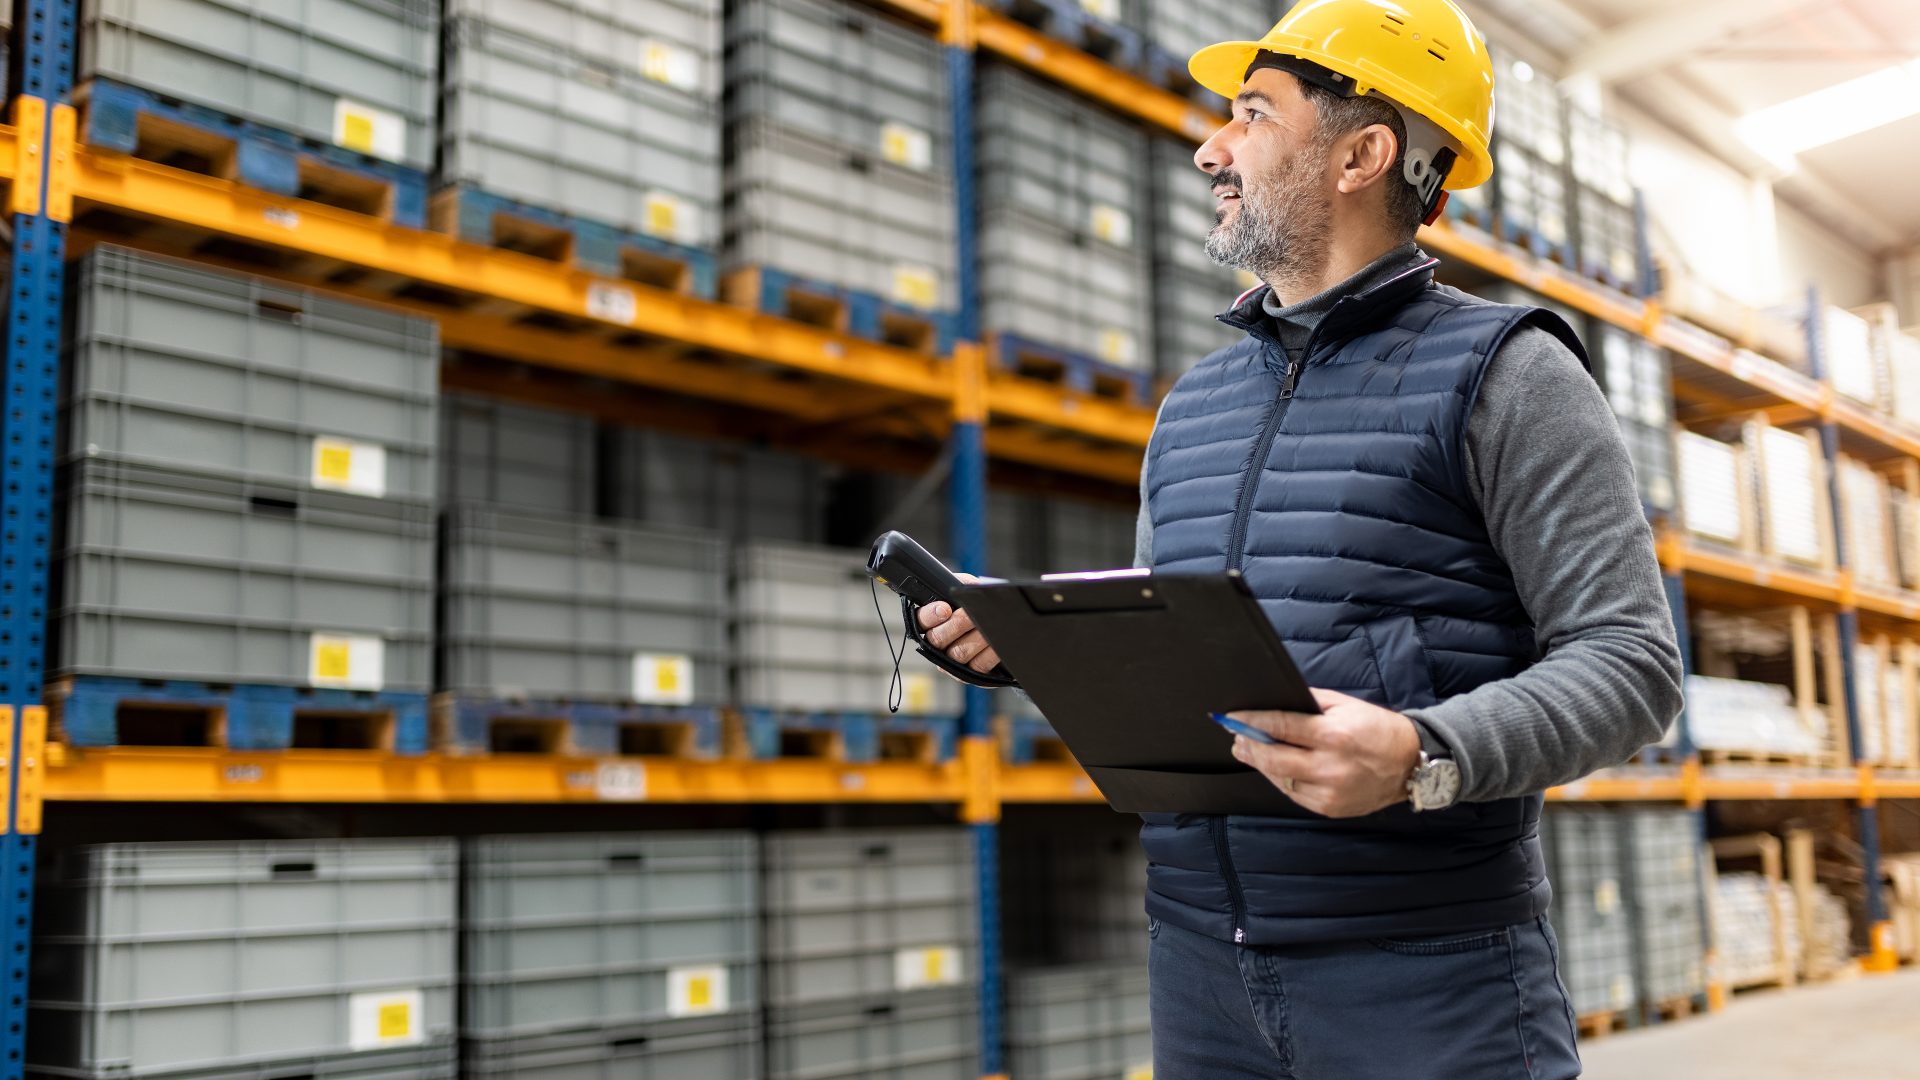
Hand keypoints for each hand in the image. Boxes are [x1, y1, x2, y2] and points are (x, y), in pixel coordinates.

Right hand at [915, 572, 1003, 675]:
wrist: (998, 623)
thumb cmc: (975, 605)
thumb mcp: (967, 589)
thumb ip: (963, 585)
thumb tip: (971, 589)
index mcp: (930, 622)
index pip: (920, 620)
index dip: (930, 615)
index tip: (945, 608)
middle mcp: (936, 644)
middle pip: (938, 639)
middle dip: (957, 625)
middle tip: (970, 614)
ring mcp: (951, 662)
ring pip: (959, 653)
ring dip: (976, 638)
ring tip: (987, 626)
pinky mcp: (970, 674)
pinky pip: (978, 666)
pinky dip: (989, 653)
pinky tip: (996, 641)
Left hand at [1225, 689, 1423, 817]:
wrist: (1409, 764)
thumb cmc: (1375, 728)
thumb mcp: (1344, 705)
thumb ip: (1307, 704)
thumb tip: (1272, 703)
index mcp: (1333, 735)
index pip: (1279, 727)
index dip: (1249, 722)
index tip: (1229, 718)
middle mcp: (1330, 767)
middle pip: (1272, 759)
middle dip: (1249, 747)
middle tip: (1236, 738)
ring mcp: (1330, 792)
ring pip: (1280, 780)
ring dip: (1261, 764)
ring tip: (1250, 751)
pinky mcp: (1330, 808)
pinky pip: (1294, 795)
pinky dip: (1282, 780)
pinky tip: (1276, 769)